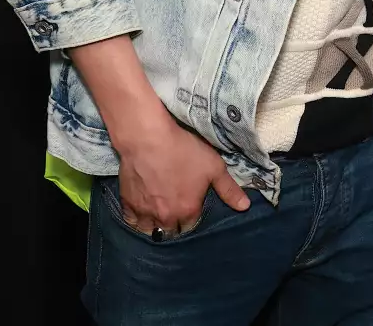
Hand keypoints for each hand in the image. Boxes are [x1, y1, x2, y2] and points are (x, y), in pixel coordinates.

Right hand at [112, 113, 250, 235]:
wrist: (149, 140)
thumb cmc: (184, 151)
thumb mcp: (214, 167)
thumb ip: (229, 189)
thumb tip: (245, 206)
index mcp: (188, 211)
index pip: (192, 227)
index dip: (193, 218)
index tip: (193, 208)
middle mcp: (165, 217)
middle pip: (171, 232)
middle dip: (175, 227)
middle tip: (177, 214)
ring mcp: (144, 212)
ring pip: (149, 230)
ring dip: (155, 227)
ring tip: (160, 217)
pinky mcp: (127, 203)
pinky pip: (131, 221)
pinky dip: (137, 220)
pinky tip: (141, 214)